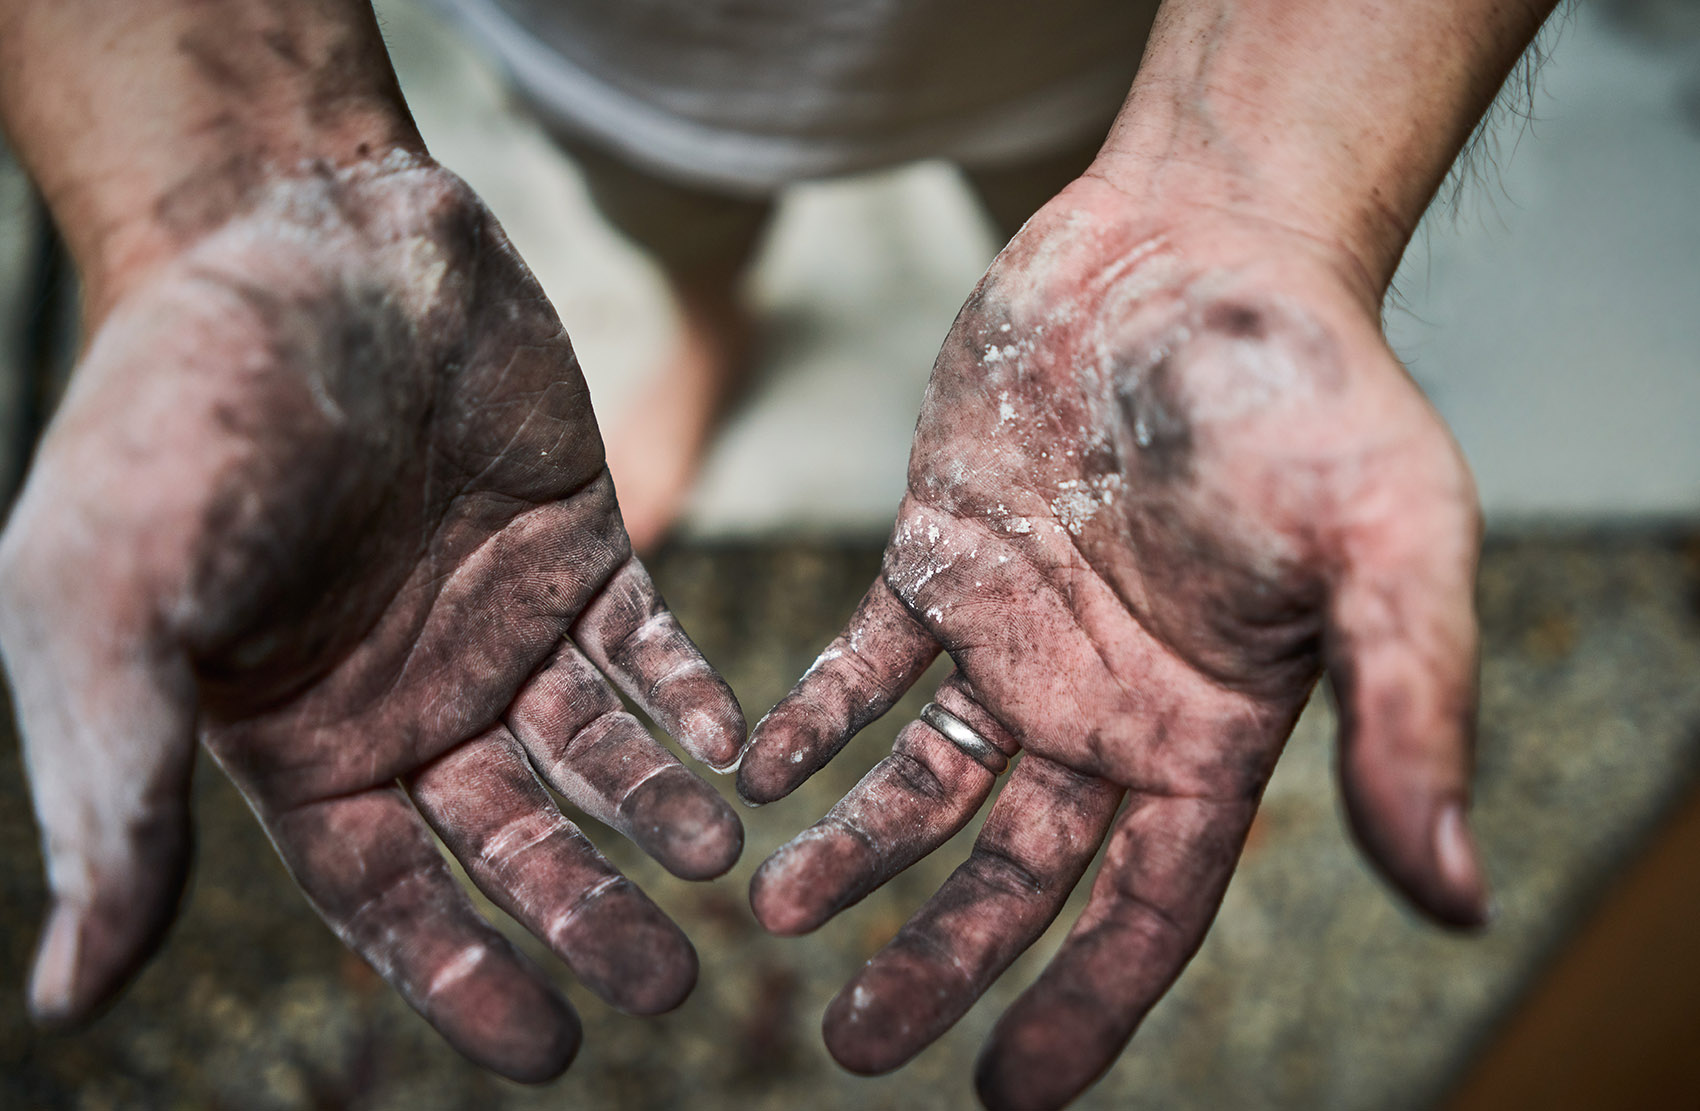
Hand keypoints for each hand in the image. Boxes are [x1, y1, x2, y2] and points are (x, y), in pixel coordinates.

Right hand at [0, 155, 744, 1080]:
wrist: (298, 238)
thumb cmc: (179, 419)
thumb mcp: (109, 607)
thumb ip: (112, 792)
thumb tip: (71, 997)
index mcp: (299, 740)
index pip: (389, 897)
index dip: (463, 978)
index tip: (546, 1049)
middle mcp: (410, 699)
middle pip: (513, 842)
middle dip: (588, 911)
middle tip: (670, 981)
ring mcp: (502, 624)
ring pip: (596, 755)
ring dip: (657, 814)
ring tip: (714, 864)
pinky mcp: (581, 545)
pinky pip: (650, 647)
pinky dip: (691, 698)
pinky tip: (731, 745)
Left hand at [737, 177, 1488, 1108]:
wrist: (1196, 241)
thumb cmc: (1307, 386)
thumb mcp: (1387, 548)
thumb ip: (1410, 714)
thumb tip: (1454, 895)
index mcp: (1211, 731)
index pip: (1146, 910)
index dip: (1083, 1008)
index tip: (1007, 1097)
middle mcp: (1106, 706)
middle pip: (1015, 873)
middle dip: (939, 961)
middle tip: (852, 1041)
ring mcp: (1016, 637)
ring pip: (924, 783)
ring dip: (854, 852)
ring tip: (780, 912)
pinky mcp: (938, 559)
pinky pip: (862, 664)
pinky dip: (810, 719)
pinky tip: (756, 770)